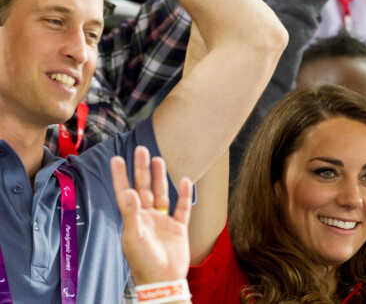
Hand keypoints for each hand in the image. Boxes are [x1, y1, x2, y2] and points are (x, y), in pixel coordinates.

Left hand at [111, 147, 192, 285]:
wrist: (163, 281)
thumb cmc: (143, 262)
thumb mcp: (134, 238)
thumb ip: (131, 214)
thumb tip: (129, 191)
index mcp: (133, 219)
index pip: (125, 192)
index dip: (120, 176)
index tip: (117, 158)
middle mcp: (147, 216)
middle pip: (143, 187)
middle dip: (142, 169)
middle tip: (140, 149)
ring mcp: (163, 221)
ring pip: (161, 193)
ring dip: (160, 177)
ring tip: (158, 159)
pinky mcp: (178, 227)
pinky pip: (182, 208)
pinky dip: (183, 194)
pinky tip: (185, 180)